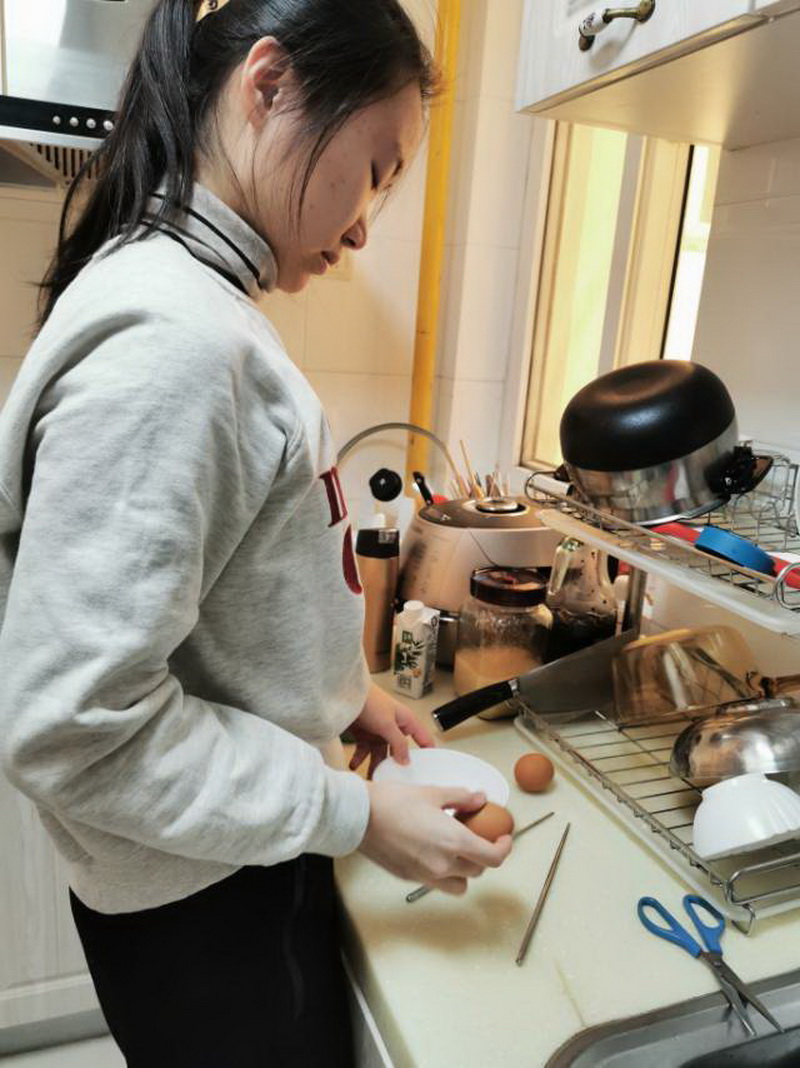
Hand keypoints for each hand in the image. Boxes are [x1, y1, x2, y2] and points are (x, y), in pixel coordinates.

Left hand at [347, 682, 435, 778]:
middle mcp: (394, 728)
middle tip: (394, 782)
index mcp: (406, 722)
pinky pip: (364, 751)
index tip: (429, 770)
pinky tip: (354, 766)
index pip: (423, 738)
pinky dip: (359, 759)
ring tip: (370, 779)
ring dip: (374, 766)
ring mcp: (379, 732)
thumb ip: (398, 743)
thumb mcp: (387, 724)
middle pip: (398, 752)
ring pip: (379, 754)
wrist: (345, 692)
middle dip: (395, 766)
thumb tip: (406, 761)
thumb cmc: (370, 701)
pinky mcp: (365, 734)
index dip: (428, 752)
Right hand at [358, 781, 512, 893]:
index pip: (492, 858)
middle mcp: (443, 864)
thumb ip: (461, 798)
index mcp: (453, 842)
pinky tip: (434, 852)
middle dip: (483, 855)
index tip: (504, 838)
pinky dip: (443, 873)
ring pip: (459, 884)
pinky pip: (437, 883)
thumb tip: (480, 798)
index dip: (504, 849)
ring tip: (457, 850)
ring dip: (465, 871)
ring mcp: (426, 875)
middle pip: (478, 871)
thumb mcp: (432, 793)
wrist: (358, 817)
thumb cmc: (392, 802)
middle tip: (479, 836)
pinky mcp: (410, 878)